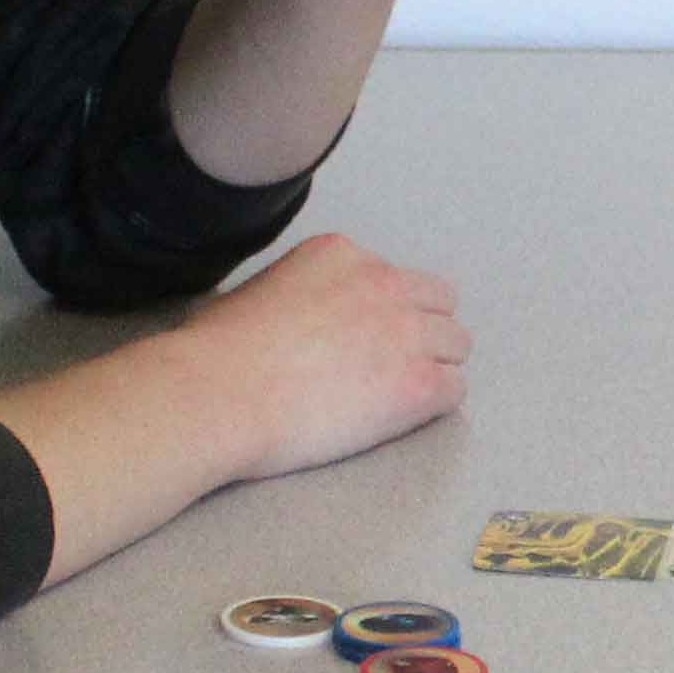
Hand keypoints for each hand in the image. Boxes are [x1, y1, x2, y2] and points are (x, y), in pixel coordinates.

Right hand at [183, 231, 467, 477]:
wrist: (219, 393)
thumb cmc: (218, 353)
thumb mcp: (259, 290)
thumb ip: (301, 294)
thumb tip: (302, 322)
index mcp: (341, 253)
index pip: (393, 277)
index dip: (382, 312)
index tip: (359, 340)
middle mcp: (383, 281)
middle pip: (439, 304)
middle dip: (420, 333)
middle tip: (387, 369)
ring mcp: (407, 331)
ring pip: (456, 344)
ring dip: (433, 367)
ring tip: (395, 397)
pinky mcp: (419, 383)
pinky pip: (455, 389)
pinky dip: (434, 406)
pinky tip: (400, 419)